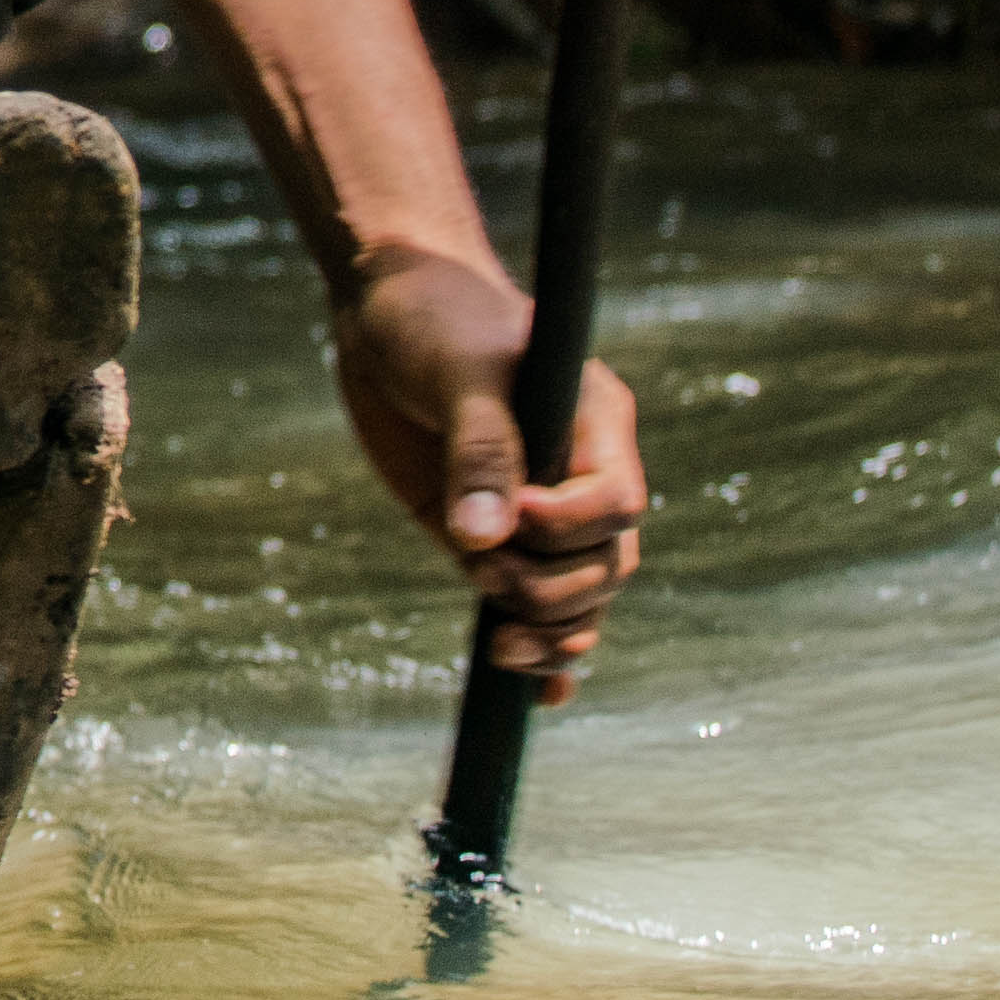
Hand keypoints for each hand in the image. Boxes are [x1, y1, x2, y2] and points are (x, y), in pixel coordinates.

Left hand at [334, 246, 639, 692]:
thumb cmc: (432, 315)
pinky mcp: (490, 539)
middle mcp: (576, 476)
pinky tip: (537, 694)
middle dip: (551, 590)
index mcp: (594, 426)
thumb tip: (484, 540)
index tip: (508, 517)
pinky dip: (544, 654)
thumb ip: (478, 449)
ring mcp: (536, 514)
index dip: (569, 527)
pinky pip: (536, 606)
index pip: (614, 504)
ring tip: (499, 645)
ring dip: (548, 632)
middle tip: (484, 572)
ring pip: (578, 599)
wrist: (385, 305)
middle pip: (603, 567)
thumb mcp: (457, 370)